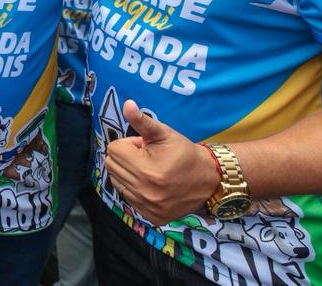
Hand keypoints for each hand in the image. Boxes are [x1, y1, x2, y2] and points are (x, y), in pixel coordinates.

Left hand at [104, 100, 219, 224]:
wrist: (210, 180)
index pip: (114, 149)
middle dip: (126, 157)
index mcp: (146, 170)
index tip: (145, 146)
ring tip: (149, 170)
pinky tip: (151, 185)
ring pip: (116, 181)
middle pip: (111, 165)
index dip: (129, 144)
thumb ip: (142, 120)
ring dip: (128, 173)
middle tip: (146, 158)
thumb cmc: (184, 153)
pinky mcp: (151, 217)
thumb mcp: (164, 133)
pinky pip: (127, 198)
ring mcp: (147, 207)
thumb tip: (127, 104)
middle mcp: (145, 191)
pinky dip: (134, 189)